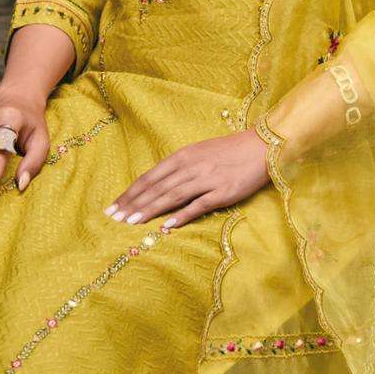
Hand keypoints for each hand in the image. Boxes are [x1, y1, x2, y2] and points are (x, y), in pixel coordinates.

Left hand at [103, 128, 270, 229]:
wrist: (261, 147)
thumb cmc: (229, 150)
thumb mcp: (199, 152)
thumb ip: (179, 168)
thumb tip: (157, 185)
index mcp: (183, 156)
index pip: (150, 177)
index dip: (130, 192)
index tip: (113, 206)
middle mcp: (191, 166)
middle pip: (156, 188)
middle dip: (133, 203)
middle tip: (114, 219)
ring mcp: (207, 179)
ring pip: (172, 196)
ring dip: (150, 210)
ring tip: (132, 223)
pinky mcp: (222, 192)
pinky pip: (198, 205)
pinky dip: (181, 216)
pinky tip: (167, 225)